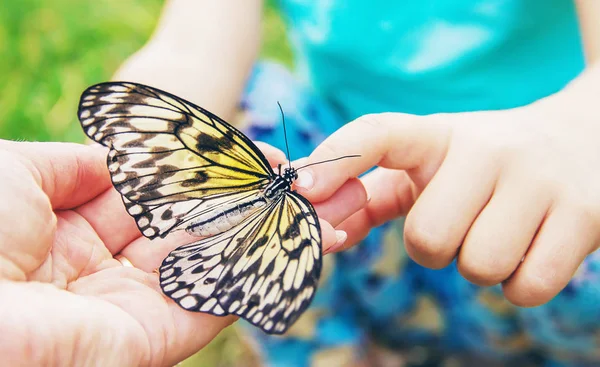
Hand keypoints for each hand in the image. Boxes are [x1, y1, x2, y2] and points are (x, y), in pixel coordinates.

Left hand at [0, 140, 363, 365]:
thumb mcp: (18, 172)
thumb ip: (77, 163)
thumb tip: (119, 160)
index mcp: (72, 232)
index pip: (158, 198)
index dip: (206, 173)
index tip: (253, 152)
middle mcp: (107, 271)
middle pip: (194, 232)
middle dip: (250, 205)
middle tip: (305, 181)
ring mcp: (133, 307)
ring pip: (214, 266)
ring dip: (270, 237)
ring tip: (326, 209)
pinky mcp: (153, 340)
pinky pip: (216, 302)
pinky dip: (261, 271)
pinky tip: (303, 239)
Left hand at [294, 66, 599, 306]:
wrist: (582, 142)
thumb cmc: (482, 165)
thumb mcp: (430, 164)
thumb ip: (371, 193)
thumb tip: (320, 225)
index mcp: (439, 134)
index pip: (379, 134)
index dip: (336, 160)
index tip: (302, 188)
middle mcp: (488, 148)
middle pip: (428, 237)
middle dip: (434, 249)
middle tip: (458, 225)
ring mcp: (540, 179)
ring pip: (479, 265)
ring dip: (479, 266)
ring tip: (497, 232)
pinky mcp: (583, 216)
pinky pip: (527, 287)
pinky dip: (520, 284)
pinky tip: (529, 248)